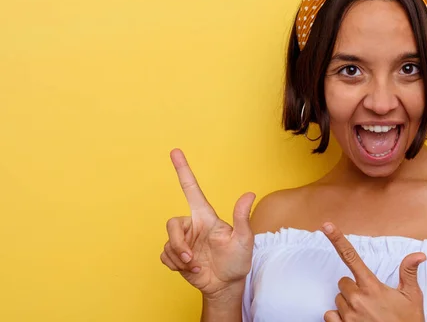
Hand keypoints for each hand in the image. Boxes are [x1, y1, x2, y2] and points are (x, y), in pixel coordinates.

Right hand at [160, 148, 255, 297]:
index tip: (175, 151)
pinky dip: (176, 266)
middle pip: (172, 224)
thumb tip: (250, 193)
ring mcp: (184, 240)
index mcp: (206, 217)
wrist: (226, 285)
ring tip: (197, 266)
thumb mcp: (244, 240)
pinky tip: (191, 270)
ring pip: (168, 243)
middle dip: (178, 244)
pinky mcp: (176, 255)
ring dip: (180, 259)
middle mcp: (193, 225)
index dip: (183, 170)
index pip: (191, 189)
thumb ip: (242, 218)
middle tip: (191, 259)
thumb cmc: (238, 260)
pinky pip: (164, 256)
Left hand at [322, 223, 426, 321]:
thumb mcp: (412, 297)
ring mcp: (348, 315)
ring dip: (348, 304)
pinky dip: (338, 318)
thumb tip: (419, 254)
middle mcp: (357, 299)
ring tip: (366, 314)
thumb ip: (408, 273)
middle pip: (343, 282)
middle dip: (353, 288)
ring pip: (338, 300)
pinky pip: (329, 315)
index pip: (351, 257)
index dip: (337, 239)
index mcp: (372, 287)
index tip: (326, 226)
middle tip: (370, 300)